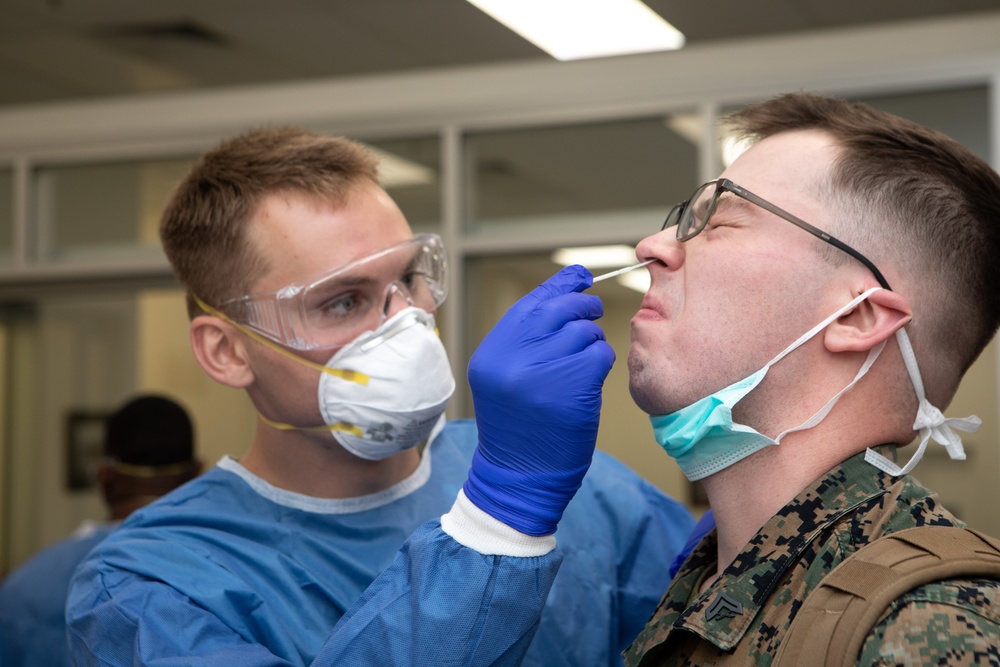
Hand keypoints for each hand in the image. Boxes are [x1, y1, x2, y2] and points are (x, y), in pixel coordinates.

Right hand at [463, 265, 615, 535]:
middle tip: (592, 312)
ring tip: (583, 364)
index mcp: (493, 353)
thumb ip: (525, 339)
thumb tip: (564, 294)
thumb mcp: (504, 377)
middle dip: (582, 305)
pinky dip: (602, 361)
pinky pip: (600, 354)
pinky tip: (591, 379)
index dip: (560, 285)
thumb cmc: (518, 427)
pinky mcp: (571, 387)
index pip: (530, 303)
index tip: (580, 276)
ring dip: (592, 341)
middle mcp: (511, 358)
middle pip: (558, 309)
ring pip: (583, 331)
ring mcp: (541, 372)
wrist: (519, 477)